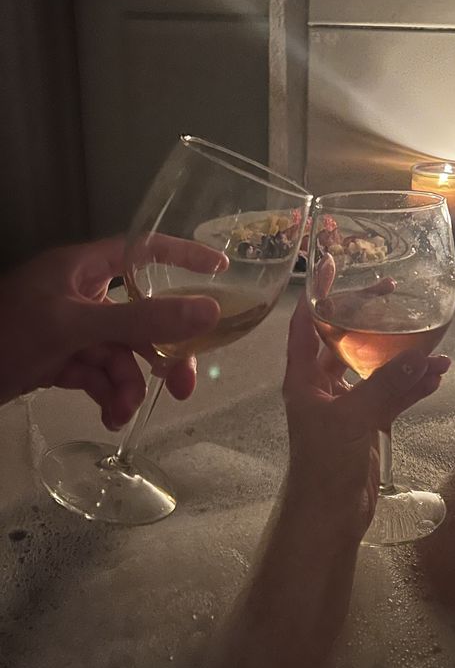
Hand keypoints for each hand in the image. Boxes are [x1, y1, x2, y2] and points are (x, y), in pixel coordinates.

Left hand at [0, 236, 225, 426]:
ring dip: (128, 384)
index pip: (146, 250)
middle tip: (184, 385)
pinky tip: (108, 417)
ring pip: (121, 353)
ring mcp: (72, 329)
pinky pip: (99, 375)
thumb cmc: (8, 331)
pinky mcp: (61, 361)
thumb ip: (143, 320)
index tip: (221, 270)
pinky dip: (107, 396)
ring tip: (122, 411)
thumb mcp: (77, 324)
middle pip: (142, 316)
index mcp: (86, 266)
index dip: (183, 256)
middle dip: (162, 353)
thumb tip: (209, 312)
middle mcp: (84, 293)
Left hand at [281, 295, 450, 542]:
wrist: (329, 517)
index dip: (317, 294)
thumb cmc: (325, 464)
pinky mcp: (368, 424)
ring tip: (432, 340)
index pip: (305, 324)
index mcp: (303, 378)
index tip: (333, 264)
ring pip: (376, 369)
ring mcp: (347, 404)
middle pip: (345, 340)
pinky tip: (438, 374)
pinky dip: (413, 386)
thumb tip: (422, 354)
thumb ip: (386, 386)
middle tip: (393, 291)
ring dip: (402, 357)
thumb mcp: (353, 420)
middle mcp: (322, 385)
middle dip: (368, 318)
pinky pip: (393, 396)